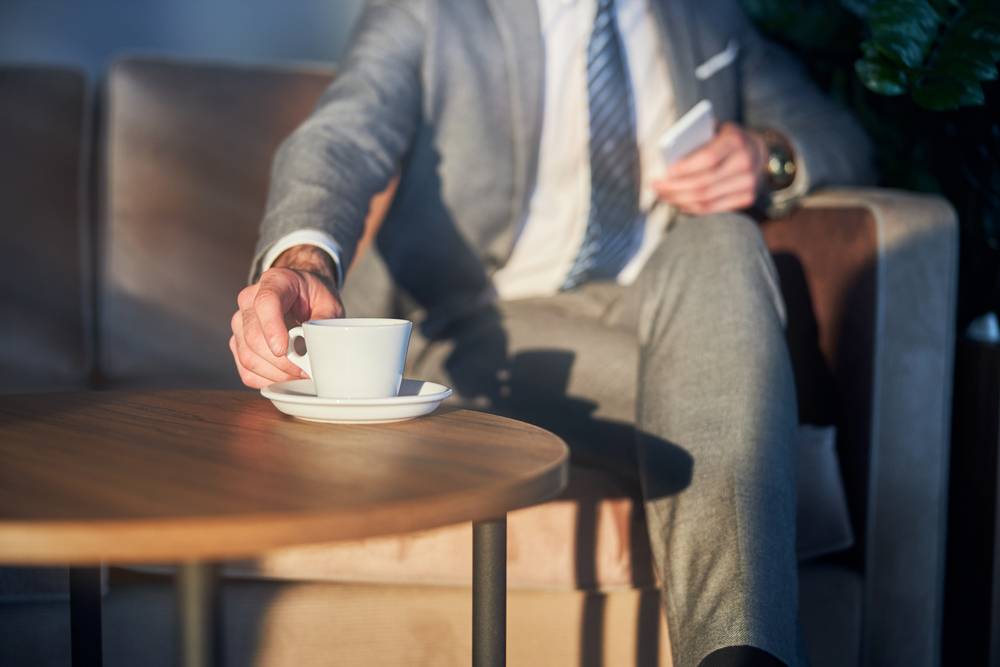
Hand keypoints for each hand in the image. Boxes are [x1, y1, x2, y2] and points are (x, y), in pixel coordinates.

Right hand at [230, 245, 343, 388]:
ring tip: (298, 375)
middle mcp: (249, 300)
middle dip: (281, 361)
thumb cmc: (314, 298)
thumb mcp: (328, 303)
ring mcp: (240, 323)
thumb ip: (324, 321)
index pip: (265, 303)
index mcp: (274, 282)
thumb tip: (319, 347)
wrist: (301, 295)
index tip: (283, 349)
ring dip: (275, 373)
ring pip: (248, 356)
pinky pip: (246, 370)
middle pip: (254, 337)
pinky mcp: (238, 344)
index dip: (272, 328)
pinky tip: (285, 379)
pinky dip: (266, 380)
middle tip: (305, 370)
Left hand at [653, 122, 768, 214]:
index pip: (708, 158)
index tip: (664, 173)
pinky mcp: (747, 198)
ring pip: (706, 200)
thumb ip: (695, 139)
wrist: (757, 149)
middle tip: (655, 187)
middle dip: (675, 188)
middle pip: (704, 183)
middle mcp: (746, 162)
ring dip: (679, 200)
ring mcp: (749, 183)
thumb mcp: (712, 129)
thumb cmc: (724, 138)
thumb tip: (669, 157)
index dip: (684, 168)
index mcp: (736, 140)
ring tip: (663, 195)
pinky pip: (713, 209)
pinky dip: (692, 207)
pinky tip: (678, 202)